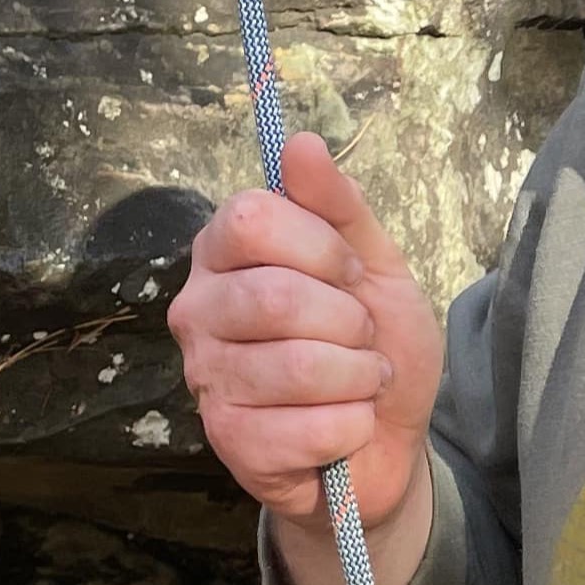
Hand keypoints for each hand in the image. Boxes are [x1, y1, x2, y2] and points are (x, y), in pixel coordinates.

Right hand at [168, 132, 441, 526]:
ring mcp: (206, 378)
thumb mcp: (375, 266)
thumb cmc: (371, 345)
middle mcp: (198, 310)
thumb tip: (299, 143)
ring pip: (300, 366)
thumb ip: (339, 206)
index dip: (322, 246)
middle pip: (275, 297)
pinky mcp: (227, 441)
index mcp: (224, 253)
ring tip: (357, 381)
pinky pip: (309, 427)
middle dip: (349, 321)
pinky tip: (345, 425)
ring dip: (358, 377)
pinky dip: (352, 425)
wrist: (385, 442)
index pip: (251, 218)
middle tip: (359, 337)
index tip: (351, 271)